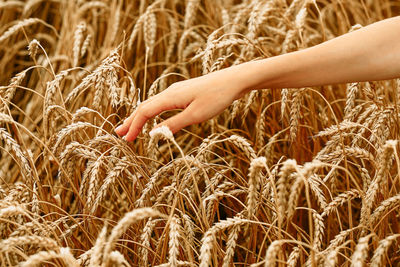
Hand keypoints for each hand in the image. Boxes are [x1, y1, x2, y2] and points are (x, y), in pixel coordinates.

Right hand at [115, 66, 249, 140]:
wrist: (233, 80)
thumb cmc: (216, 98)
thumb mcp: (195, 115)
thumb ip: (173, 124)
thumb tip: (154, 133)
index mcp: (169, 97)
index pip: (144, 113)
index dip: (134, 126)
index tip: (126, 140)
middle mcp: (169, 92)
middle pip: (144, 107)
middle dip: (131, 121)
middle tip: (119, 134)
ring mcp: (176, 91)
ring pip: (152, 104)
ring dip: (140, 117)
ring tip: (131, 127)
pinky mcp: (183, 92)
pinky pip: (161, 103)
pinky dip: (152, 112)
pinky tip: (153, 118)